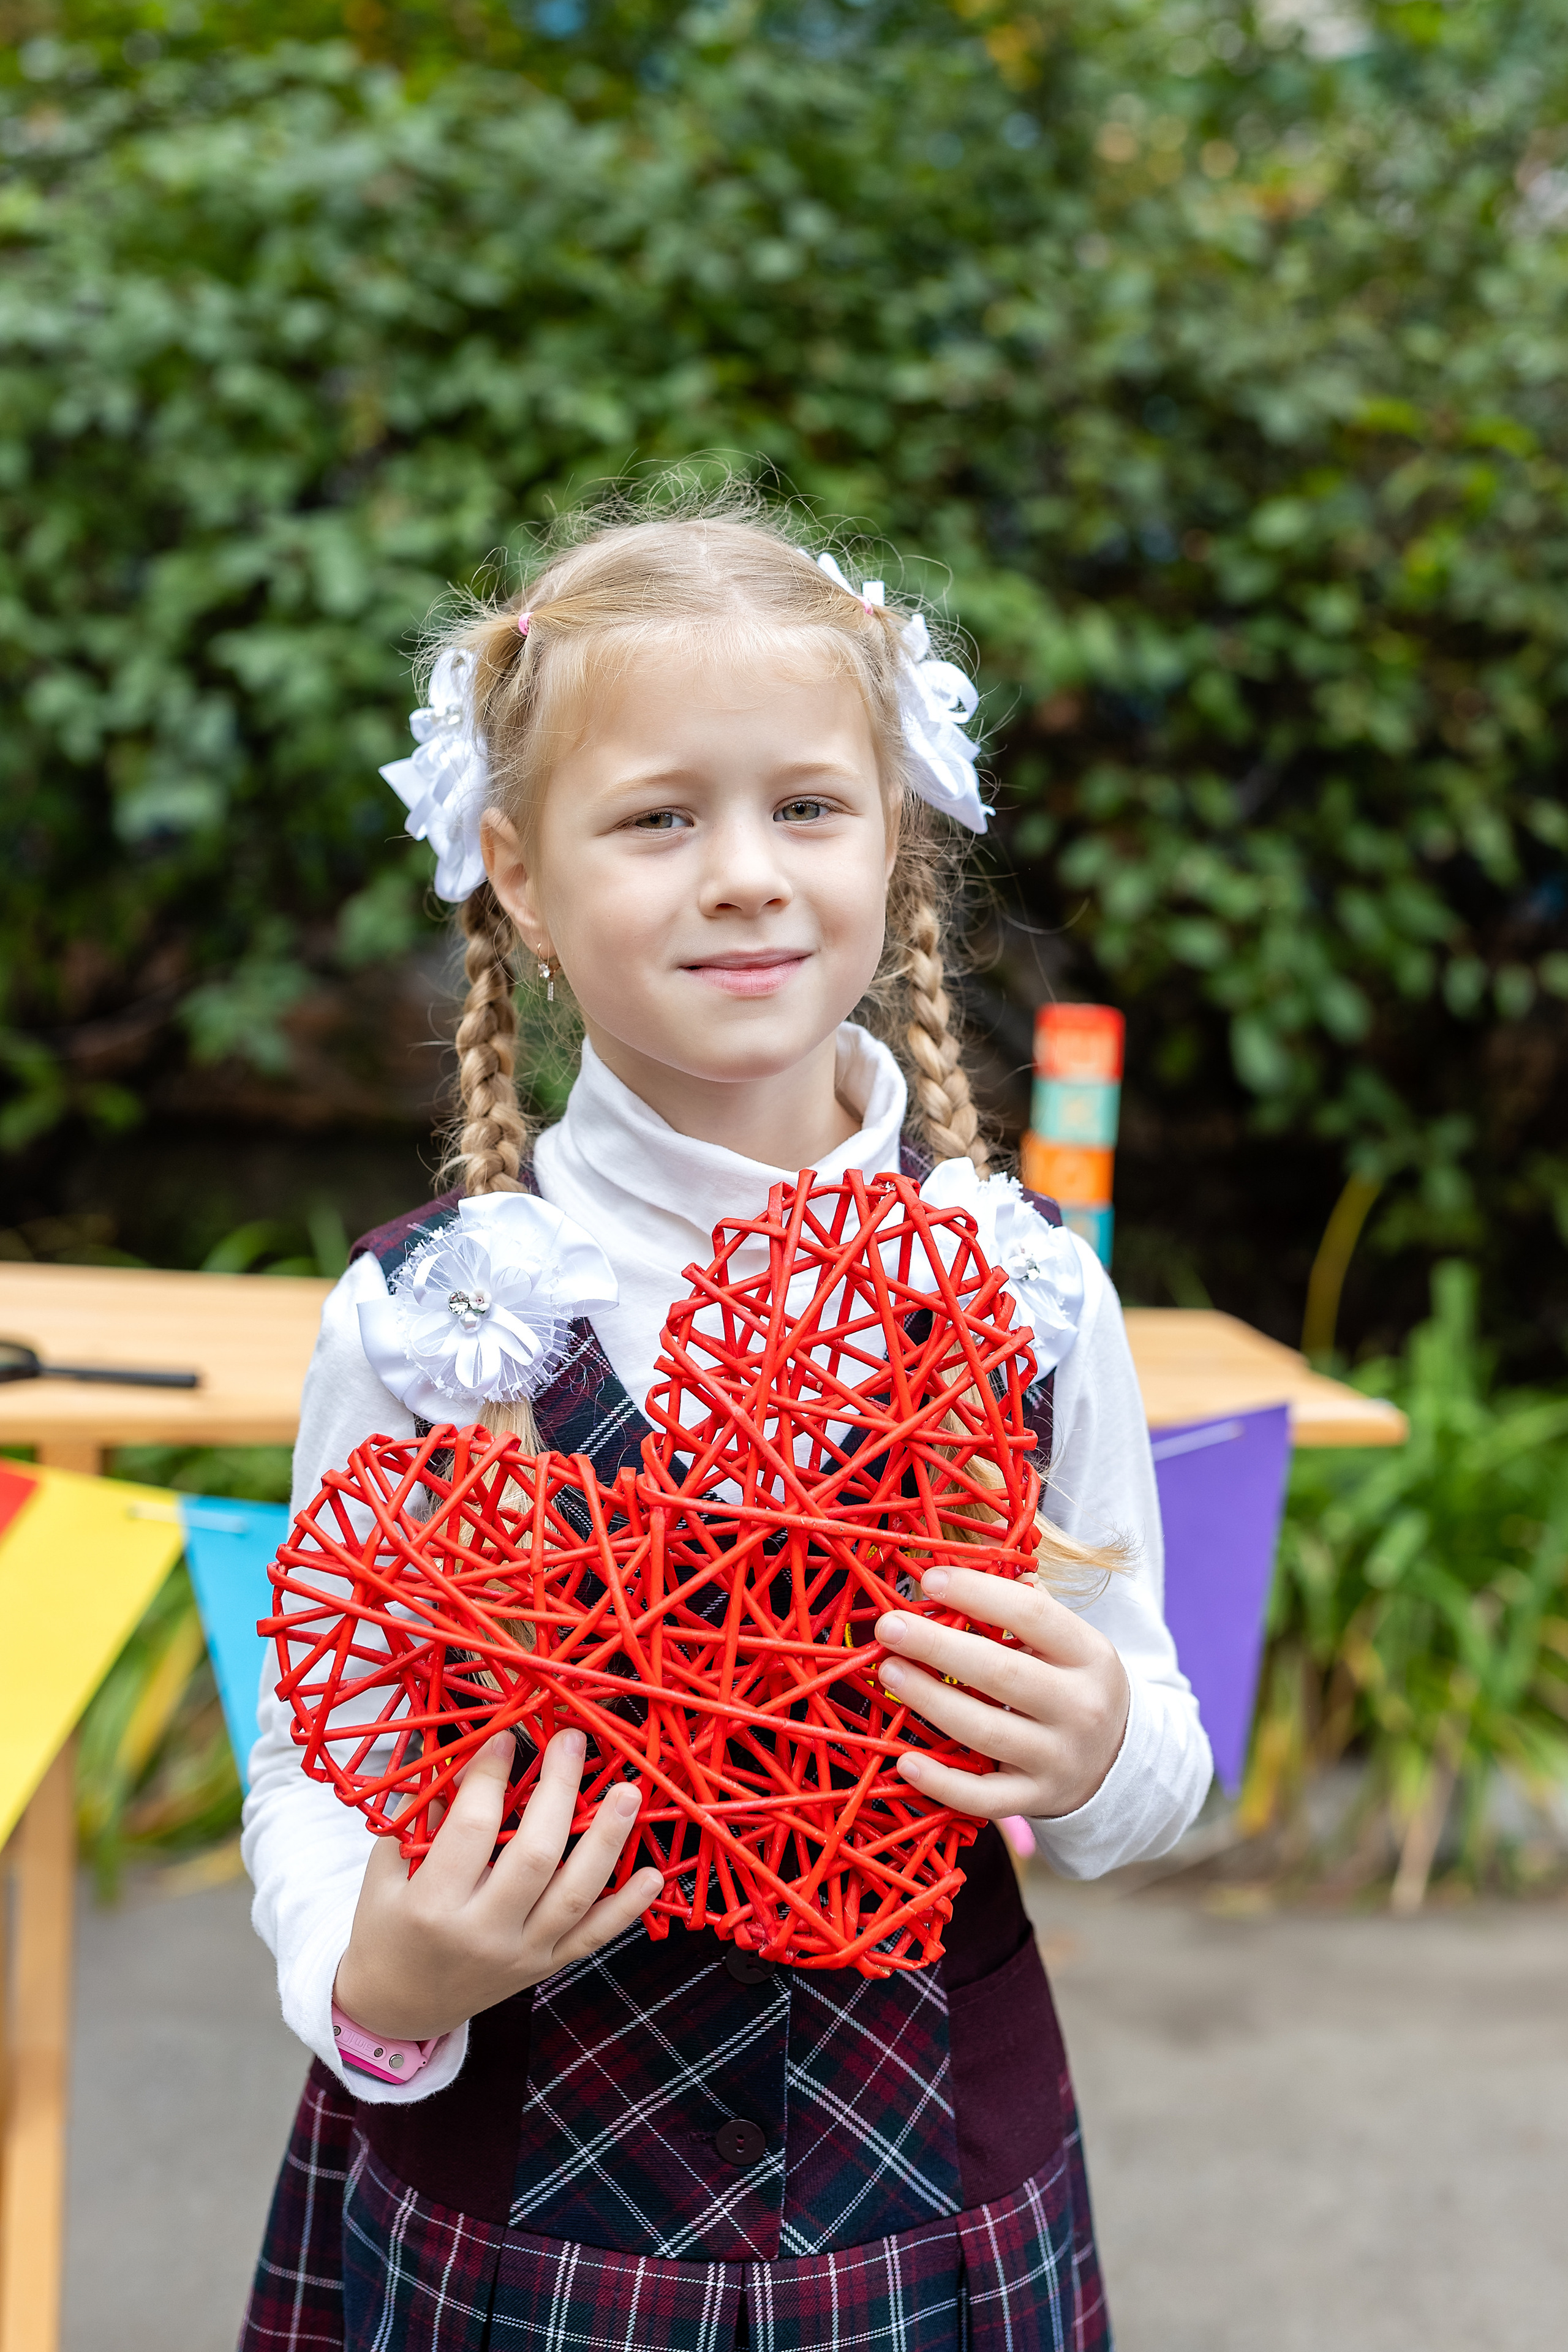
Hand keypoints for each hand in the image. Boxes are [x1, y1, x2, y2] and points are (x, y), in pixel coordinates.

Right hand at [333, 1728, 664, 2042]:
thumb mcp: (384, 1875)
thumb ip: (417, 1818)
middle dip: (558, 1792)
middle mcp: (483, 1933)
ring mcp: (521, 1954)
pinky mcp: (545, 1968)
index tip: (505, 1735)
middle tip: (572, 1741)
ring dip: (608, 1841)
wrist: (397, 2010)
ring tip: (629, 1792)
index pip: (472, 1830)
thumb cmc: (386, 1930)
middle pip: (534, 1855)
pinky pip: (594, 1938)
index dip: (490, 1776)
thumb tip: (461, 1754)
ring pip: (575, 1895)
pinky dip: (627, 1909)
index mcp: (432, 1906)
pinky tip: (652, 1874)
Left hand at [875, 1565, 1129, 1821]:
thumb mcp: (1070, 1643)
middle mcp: (1080, 1708)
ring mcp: (1058, 1759)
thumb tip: (962, 1568)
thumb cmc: (1074, 1683)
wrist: (1119, 1761)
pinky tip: (905, 1761)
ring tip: (887, 1671)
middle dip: (937, 1647)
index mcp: (1090, 1655)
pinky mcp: (1037, 1800)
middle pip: (1000, 1673)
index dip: (978, 1593)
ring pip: (985, 1732)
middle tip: (889, 1626)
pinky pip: (983, 1798)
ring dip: (929, 1700)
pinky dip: (942, 1783)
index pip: (1032, 1615)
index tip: (928, 1579)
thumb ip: (1025, 1611)